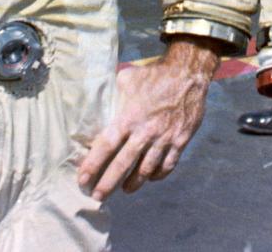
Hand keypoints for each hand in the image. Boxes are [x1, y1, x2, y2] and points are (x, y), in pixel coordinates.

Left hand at [76, 40, 216, 198]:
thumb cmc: (155, 75)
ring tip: (124, 190)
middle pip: (123, 164)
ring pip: (146, 170)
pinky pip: (167, 165)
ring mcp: (164, 139)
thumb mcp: (128, 78)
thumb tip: (99, 101)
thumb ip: (113, 94)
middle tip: (98, 196)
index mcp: (129, 117)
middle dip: (108, 183)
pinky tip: (150, 178)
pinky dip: (157, 175)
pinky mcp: (180, 141)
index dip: (93, 165)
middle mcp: (145, 132)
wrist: (188, 74)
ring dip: (133, 183)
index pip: (106, 146)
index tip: (83, 179)